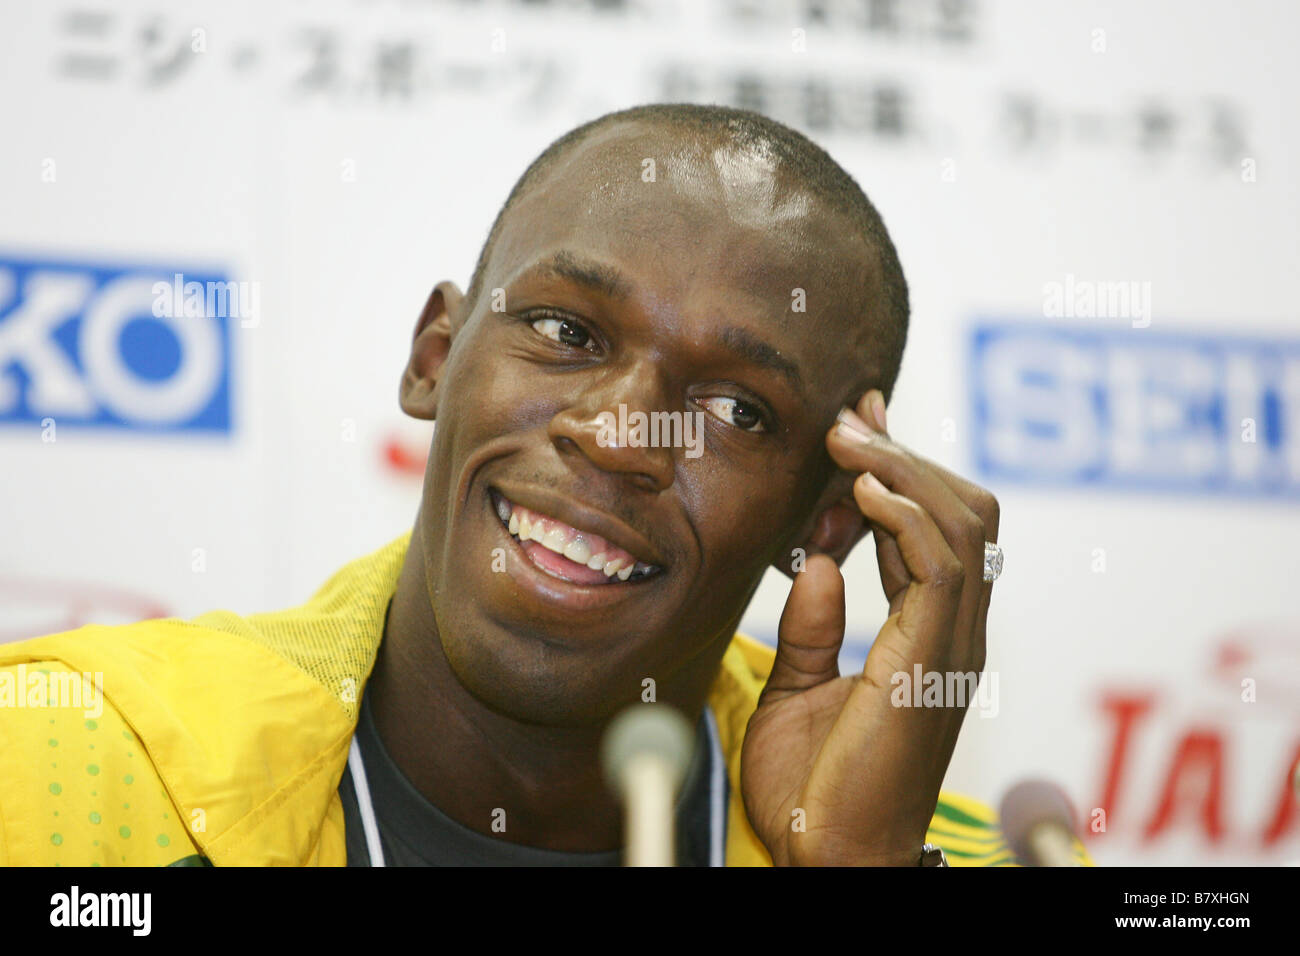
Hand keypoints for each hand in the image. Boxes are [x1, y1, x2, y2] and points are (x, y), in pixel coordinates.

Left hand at [739, 390, 999, 864]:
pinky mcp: (932, 662)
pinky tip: (862, 488)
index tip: (856, 426)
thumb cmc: (813, 790)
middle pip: (964, 513)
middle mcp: (953, 635)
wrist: (827, 859)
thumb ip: (809, 626)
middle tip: (850, 418)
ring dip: (903, 469)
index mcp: (928, 639)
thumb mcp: (798, 689)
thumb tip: (812, 562)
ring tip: (848, 438)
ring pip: (962, 526)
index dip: (899, 472)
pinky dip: (906, 515)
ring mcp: (951, 647)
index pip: (933, 532)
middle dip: (908, 456)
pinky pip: (941, 566)